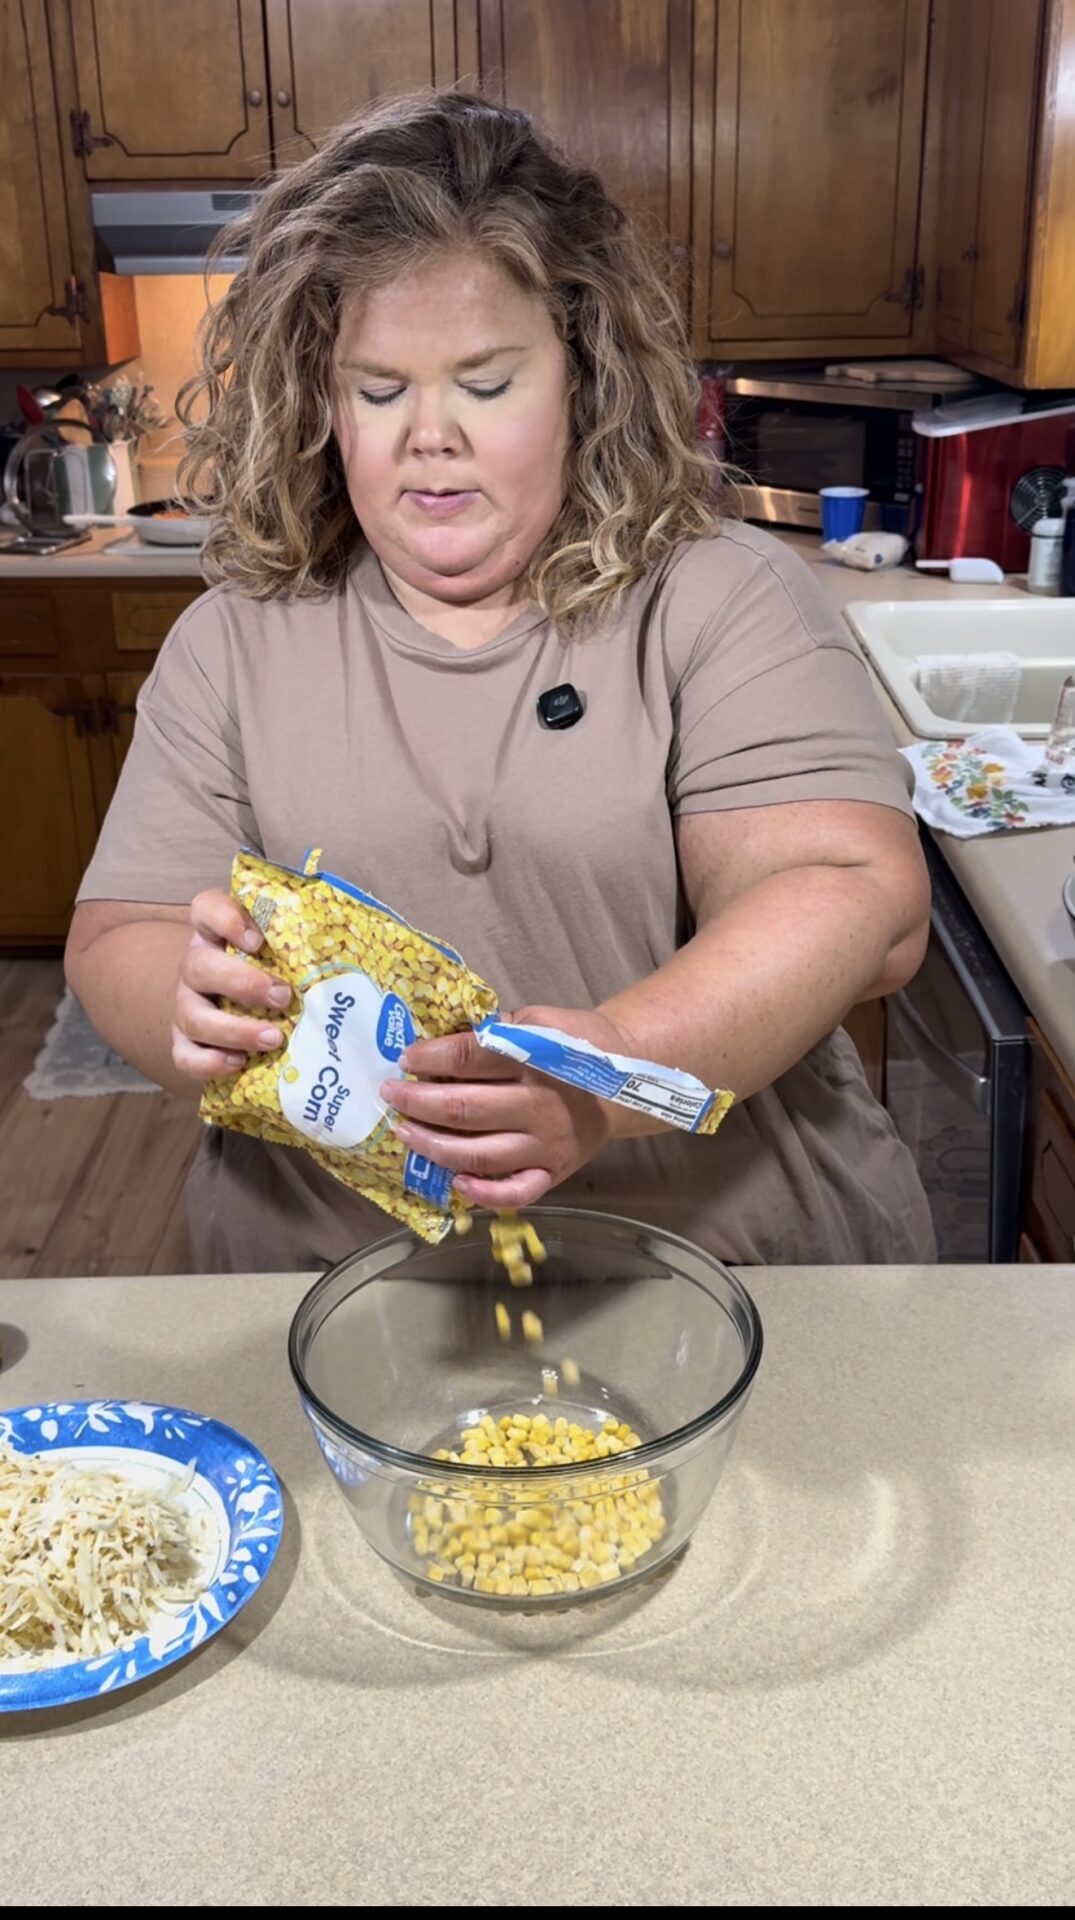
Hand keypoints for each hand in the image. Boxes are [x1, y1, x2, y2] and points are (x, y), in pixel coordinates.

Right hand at [171, 889, 292, 1082]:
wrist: (251, 1014)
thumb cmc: (279, 976)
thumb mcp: (291, 954)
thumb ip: (310, 943)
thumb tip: (363, 943)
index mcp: (220, 935)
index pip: (207, 909)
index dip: (225, 920)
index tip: (256, 939)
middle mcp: (199, 967)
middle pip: (198, 966)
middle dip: (241, 983)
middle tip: (282, 996)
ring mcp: (189, 1006)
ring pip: (192, 1016)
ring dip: (234, 1030)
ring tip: (273, 1038)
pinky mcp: (185, 1044)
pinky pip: (186, 1055)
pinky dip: (209, 1062)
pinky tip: (240, 1062)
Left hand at [380, 1005, 632, 1208]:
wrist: (626, 1082)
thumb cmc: (577, 1044)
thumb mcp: (542, 1019)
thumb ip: (498, 1029)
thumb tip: (442, 1039)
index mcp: (536, 1059)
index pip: (470, 1057)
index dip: (430, 1057)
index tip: (405, 1057)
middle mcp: (541, 1105)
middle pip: (464, 1109)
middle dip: (417, 1101)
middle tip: (390, 1094)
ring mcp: (546, 1144)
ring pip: (478, 1154)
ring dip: (432, 1145)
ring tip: (404, 1133)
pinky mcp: (553, 1172)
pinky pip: (515, 1191)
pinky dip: (483, 1192)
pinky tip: (455, 1181)